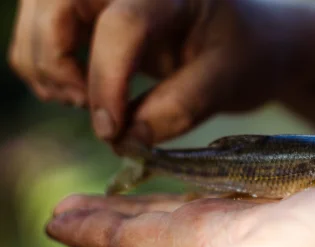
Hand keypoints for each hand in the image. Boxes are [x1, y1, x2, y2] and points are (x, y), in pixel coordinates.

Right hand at [9, 0, 299, 144]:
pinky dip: (46, 66)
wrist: (248, 41)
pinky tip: (84, 93)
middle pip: (56, 6)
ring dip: (47, 68)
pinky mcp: (88, 7)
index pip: (122, 24)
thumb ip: (183, 106)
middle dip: (57, 64)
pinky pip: (39, 31)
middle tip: (91, 111)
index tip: (111, 130)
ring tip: (91, 105)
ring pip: (38, 18)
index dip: (108, 80)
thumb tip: (128, 139)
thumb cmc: (245, 55)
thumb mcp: (228, 80)